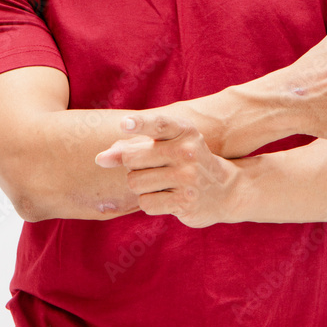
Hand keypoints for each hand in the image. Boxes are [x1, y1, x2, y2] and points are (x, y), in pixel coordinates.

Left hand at [94, 114, 240, 227]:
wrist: (225, 190)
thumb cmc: (186, 164)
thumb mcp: (167, 147)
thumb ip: (133, 147)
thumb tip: (100, 159)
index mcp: (183, 131)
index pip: (159, 124)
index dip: (140, 124)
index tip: (125, 124)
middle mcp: (187, 152)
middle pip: (132, 159)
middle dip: (133, 168)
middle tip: (152, 169)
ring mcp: (188, 178)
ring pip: (135, 182)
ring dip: (141, 187)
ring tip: (162, 185)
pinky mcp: (185, 201)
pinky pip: (146, 203)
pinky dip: (150, 203)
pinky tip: (168, 198)